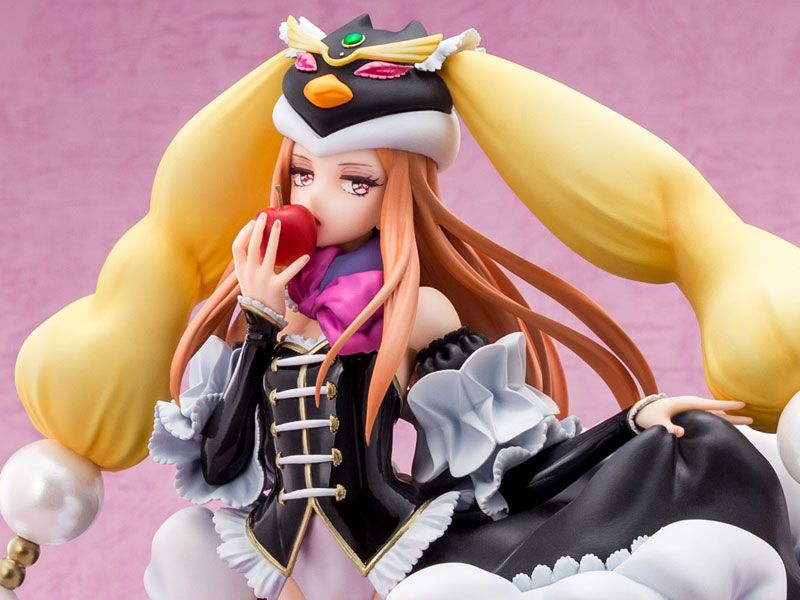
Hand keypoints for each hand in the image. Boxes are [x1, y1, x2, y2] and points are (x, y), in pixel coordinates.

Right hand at [232, 213, 309, 313]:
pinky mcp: (276, 287)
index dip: (244, 233)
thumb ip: (249, 264)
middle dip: (258, 228)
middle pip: (252, 245)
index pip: (237, 247)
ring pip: (269, 253)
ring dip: (275, 237)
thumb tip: (258, 245)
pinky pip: (288, 272)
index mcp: (240, 270)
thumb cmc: (256, 296)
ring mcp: (262, 279)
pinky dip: (298, 264)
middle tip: (265, 215)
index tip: (252, 223)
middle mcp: (249, 273)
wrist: (261, 319)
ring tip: (280, 224)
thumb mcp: (246, 280)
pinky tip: (307, 256)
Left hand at [634, 395, 752, 436]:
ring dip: (728, 418)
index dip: (726, 406)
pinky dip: (719, 421)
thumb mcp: (657, 422)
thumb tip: (682, 433)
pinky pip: (707, 418)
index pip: (710, 405)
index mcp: (686, 404)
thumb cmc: (648, 416)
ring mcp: (691, 411)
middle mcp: (691, 406)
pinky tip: (727, 427)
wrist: (640, 412)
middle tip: (752, 417)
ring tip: (745, 422)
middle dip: (733, 414)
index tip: (742, 405)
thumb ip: (668, 428)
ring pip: (714, 415)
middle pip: (717, 411)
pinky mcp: (689, 416)